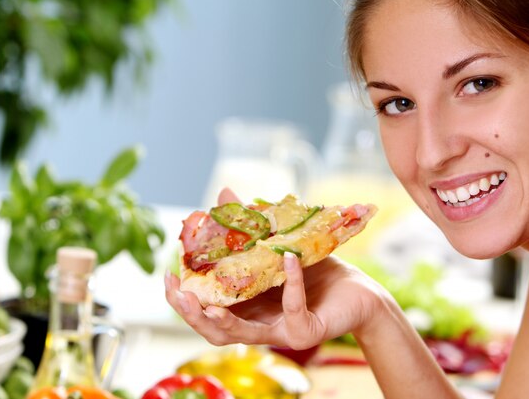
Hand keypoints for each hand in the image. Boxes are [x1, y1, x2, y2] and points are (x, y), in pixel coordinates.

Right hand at [164, 188, 386, 348]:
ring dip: (223, 320)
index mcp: (246, 308)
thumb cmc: (317, 271)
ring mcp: (281, 332)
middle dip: (192, 315)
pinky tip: (286, 260)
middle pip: (215, 332)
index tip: (168, 277)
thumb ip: (247, 226)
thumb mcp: (277, 246)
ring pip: (243, 335)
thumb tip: (221, 193)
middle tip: (179, 294)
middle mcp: (259, 325)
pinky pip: (293, 309)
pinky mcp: (305, 332)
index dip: (184, 300)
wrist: (359, 292)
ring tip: (208, 304)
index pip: (207, 311)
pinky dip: (290, 284)